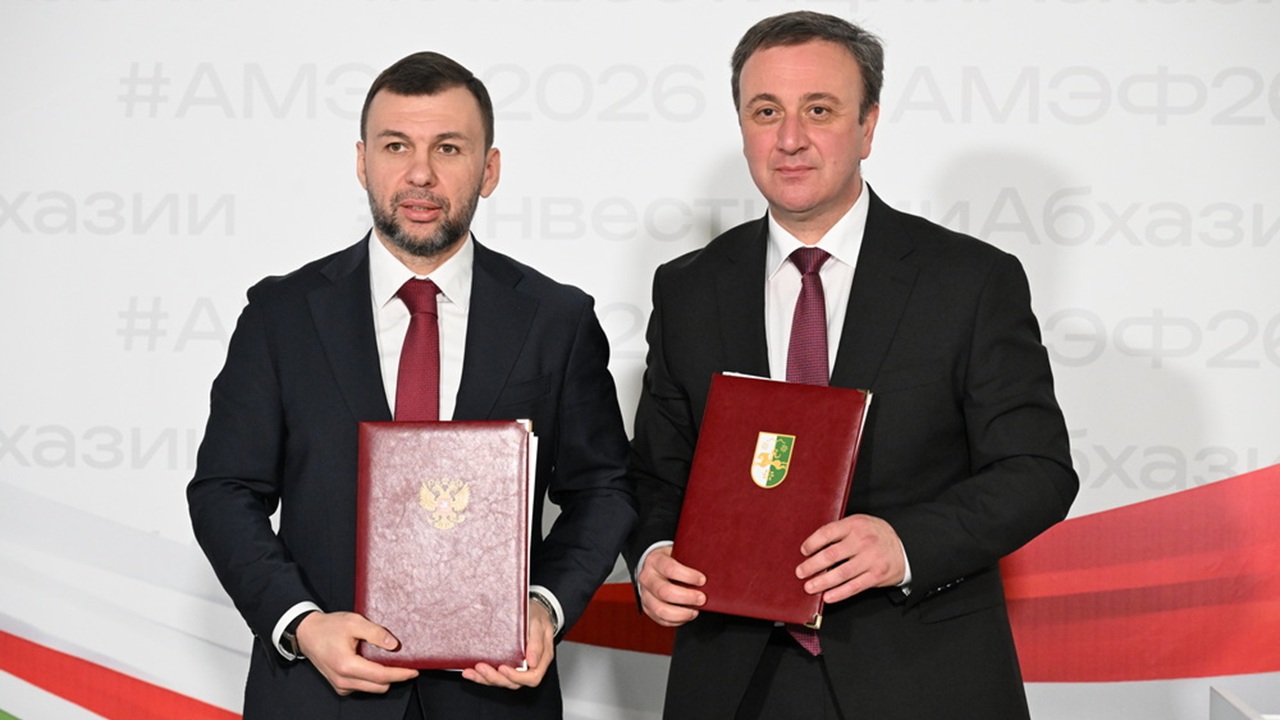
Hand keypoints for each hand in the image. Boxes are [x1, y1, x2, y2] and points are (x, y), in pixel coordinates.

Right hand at [295, 611, 417, 694]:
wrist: (307, 633)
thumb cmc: (328, 627)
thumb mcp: (354, 622)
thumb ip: (376, 633)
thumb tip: (394, 645)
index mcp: (347, 666)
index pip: (381, 676)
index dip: (400, 674)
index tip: (414, 670)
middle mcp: (344, 680)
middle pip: (380, 686)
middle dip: (394, 676)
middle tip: (403, 662)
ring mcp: (341, 685)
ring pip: (372, 688)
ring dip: (383, 678)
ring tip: (386, 660)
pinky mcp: (340, 686)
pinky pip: (363, 687)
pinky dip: (372, 678)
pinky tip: (372, 663)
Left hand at [461, 597, 555, 688]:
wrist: (533, 609)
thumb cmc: (538, 616)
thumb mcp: (539, 624)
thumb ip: (537, 643)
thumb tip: (533, 662)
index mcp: (541, 659)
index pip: (532, 677)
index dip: (517, 677)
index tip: (503, 668)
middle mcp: (529, 667)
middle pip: (514, 682)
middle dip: (495, 677)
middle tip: (481, 667)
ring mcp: (516, 666)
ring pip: (502, 681)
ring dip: (485, 678)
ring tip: (471, 671)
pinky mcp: (505, 663)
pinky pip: (494, 674)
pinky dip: (481, 675)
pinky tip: (469, 670)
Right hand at [637, 546, 705, 627]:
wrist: (653, 566)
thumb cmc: (671, 560)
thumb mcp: (678, 553)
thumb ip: (690, 560)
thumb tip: (713, 571)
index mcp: (654, 560)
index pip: (670, 568)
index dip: (688, 576)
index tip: (702, 580)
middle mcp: (646, 577)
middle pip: (664, 591)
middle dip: (687, 597)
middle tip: (702, 598)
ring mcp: (644, 594)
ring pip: (660, 609)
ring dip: (681, 613)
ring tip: (695, 611)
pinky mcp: (647, 607)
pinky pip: (660, 619)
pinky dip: (676, 620)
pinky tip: (687, 615)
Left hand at [796, 514, 904, 603]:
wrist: (906, 548)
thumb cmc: (876, 535)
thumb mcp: (860, 524)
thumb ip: (841, 531)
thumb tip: (814, 545)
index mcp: (855, 524)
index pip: (827, 533)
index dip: (812, 543)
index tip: (803, 551)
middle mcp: (863, 541)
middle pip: (831, 555)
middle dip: (812, 566)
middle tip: (800, 572)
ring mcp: (870, 559)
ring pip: (841, 573)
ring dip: (822, 582)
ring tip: (809, 587)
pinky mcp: (876, 576)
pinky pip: (854, 587)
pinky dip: (839, 593)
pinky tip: (827, 597)